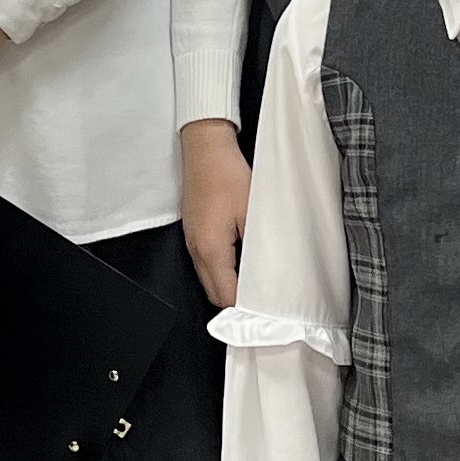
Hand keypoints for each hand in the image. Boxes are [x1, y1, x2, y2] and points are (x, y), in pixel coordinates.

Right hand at [179, 117, 249, 305]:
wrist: (205, 148)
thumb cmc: (227, 174)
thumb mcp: (252, 212)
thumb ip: (258, 246)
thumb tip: (268, 273)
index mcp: (211, 249)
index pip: (225, 296)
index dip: (244, 309)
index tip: (264, 312)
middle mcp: (196, 249)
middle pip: (214, 293)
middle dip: (235, 303)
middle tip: (263, 304)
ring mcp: (192, 241)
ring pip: (208, 279)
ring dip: (228, 286)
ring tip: (255, 285)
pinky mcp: (194, 232)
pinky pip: (205, 263)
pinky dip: (221, 271)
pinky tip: (241, 262)